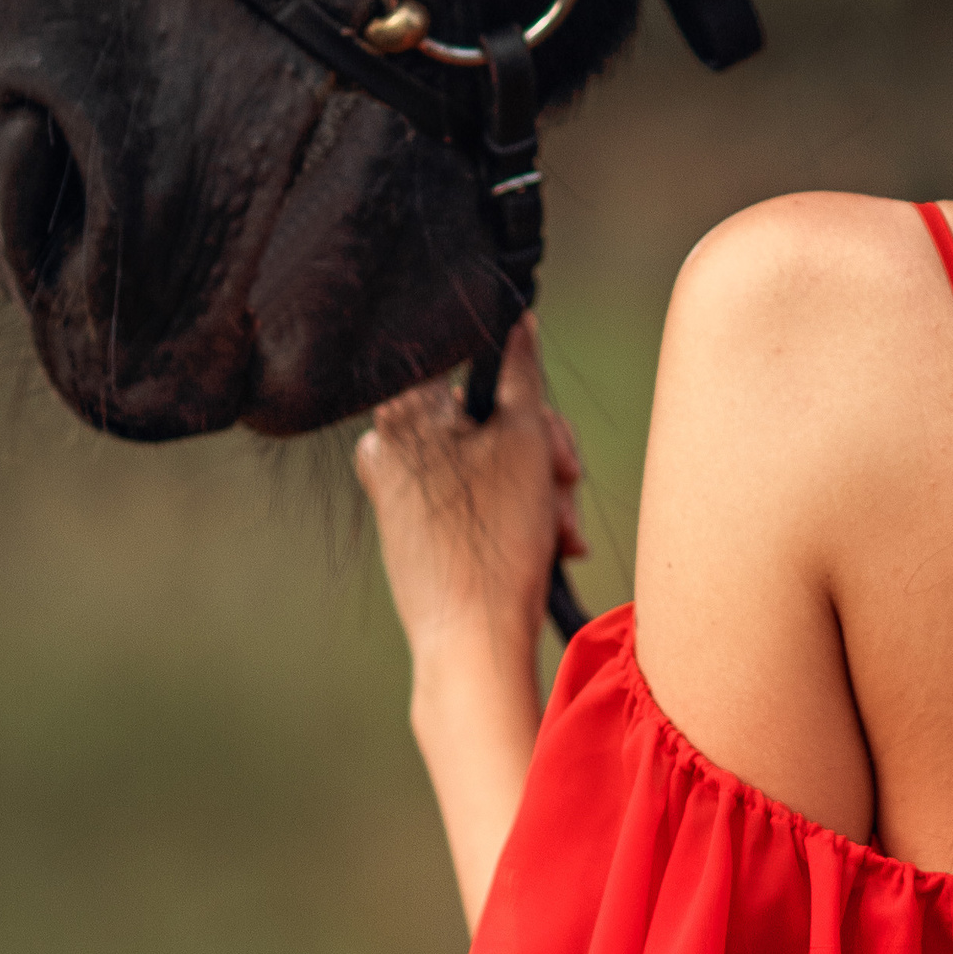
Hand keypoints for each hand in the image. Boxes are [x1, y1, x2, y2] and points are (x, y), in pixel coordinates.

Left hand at [355, 316, 585, 671]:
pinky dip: (516, 514)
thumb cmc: (494, 538)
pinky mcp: (413, 527)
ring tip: (562, 530)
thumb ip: (519, 367)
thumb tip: (514, 315)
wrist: (472, 638)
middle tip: (563, 482)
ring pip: (491, 461)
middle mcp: (389, 445)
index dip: (525, 397)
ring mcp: (397, 489)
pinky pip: (476, 498)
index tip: (545, 431)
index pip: (474, 367)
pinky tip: (549, 544)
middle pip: (488, 418)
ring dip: (539, 489)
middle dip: (541, 452)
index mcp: (401, 412)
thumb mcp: (524, 437)